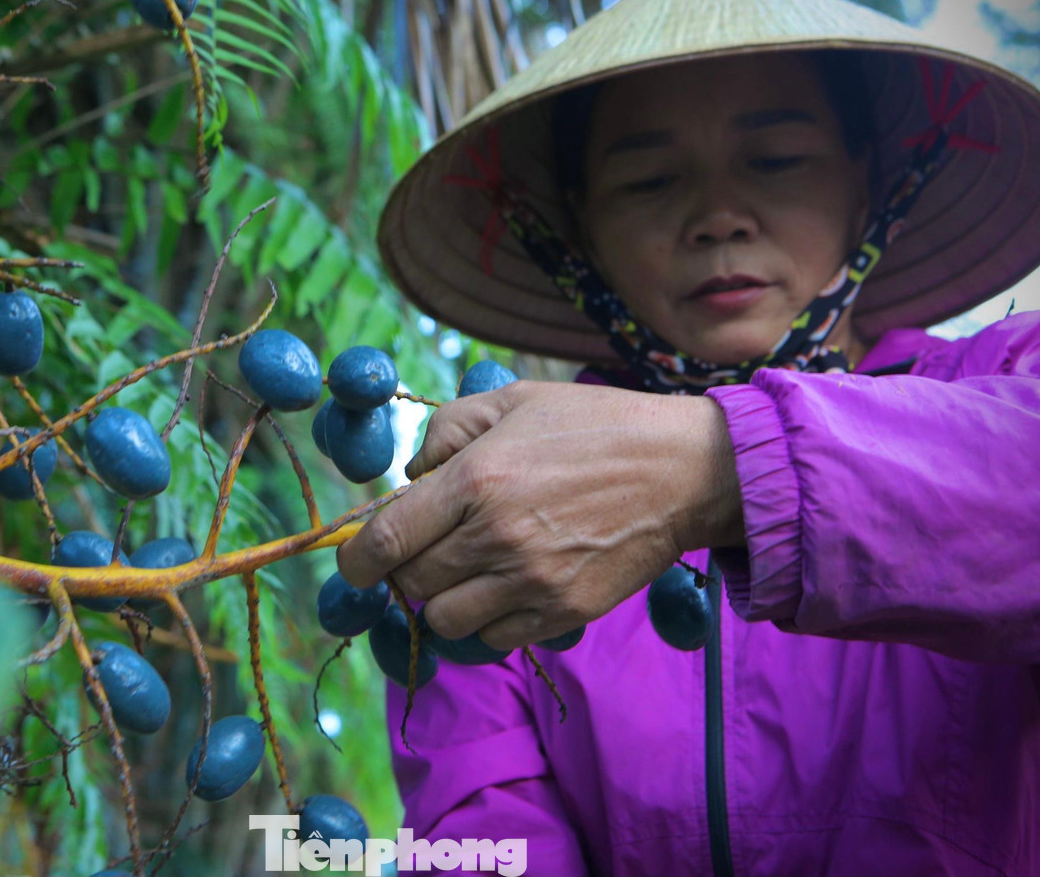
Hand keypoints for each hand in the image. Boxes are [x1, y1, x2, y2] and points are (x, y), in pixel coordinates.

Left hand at [335, 381, 744, 648]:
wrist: (684, 471)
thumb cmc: (594, 426)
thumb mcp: (513, 400)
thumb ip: (445, 432)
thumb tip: (410, 479)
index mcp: (477, 480)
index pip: (383, 541)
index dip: (355, 560)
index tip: (356, 562)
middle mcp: (496, 537)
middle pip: (410, 584)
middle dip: (407, 569)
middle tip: (432, 547)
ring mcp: (531, 582)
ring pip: (444, 621)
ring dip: (445, 599)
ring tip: (469, 570)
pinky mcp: (562, 613)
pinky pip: (494, 640)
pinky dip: (488, 621)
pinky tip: (507, 587)